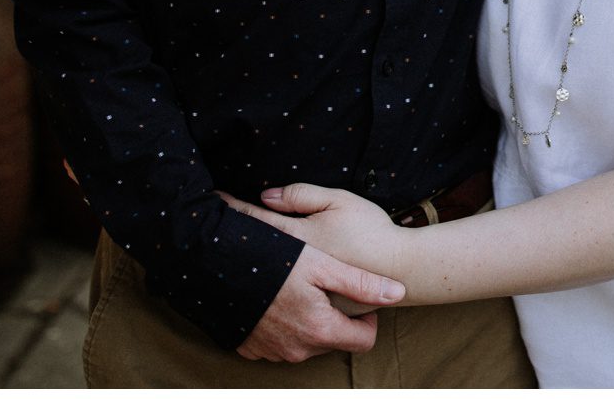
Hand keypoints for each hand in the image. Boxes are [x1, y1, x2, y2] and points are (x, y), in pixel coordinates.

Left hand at [222, 184, 413, 289]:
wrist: (401, 270)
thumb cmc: (371, 232)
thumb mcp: (339, 202)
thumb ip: (302, 196)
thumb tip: (267, 197)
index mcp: (297, 242)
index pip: (256, 221)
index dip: (234, 209)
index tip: (215, 199)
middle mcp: (293, 274)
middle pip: (254, 255)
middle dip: (235, 242)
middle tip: (216, 229)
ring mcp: (300, 296)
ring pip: (265, 283)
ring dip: (252, 271)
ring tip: (241, 258)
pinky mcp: (312, 310)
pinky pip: (281, 304)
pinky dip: (270, 295)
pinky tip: (269, 286)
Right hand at [232, 242, 402, 362]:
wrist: (215, 268)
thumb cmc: (272, 261)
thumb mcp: (322, 265)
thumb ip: (362, 283)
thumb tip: (398, 293)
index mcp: (320, 331)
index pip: (364, 340)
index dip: (367, 318)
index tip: (356, 295)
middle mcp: (298, 350)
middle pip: (335, 339)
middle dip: (336, 315)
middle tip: (326, 285)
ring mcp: (273, 352)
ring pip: (308, 341)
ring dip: (310, 319)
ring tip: (301, 288)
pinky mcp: (253, 348)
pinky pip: (281, 341)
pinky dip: (285, 324)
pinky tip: (278, 298)